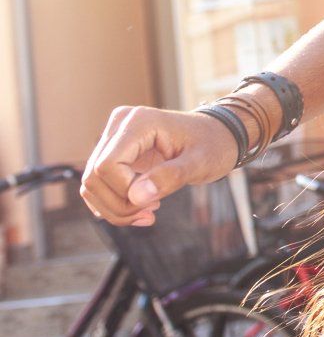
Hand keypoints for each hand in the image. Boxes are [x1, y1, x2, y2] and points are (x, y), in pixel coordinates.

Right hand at [81, 106, 238, 226]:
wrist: (219, 135)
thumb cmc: (214, 145)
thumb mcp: (201, 162)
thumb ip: (171, 177)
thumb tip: (136, 197)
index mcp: (139, 121)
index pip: (107, 166)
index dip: (124, 192)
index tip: (155, 204)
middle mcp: (119, 125)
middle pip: (94, 178)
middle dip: (119, 206)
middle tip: (152, 214)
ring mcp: (113, 139)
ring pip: (91, 185)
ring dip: (115, 209)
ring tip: (149, 213)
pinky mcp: (114, 153)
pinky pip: (98, 185)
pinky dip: (113, 204)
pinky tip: (140, 209)